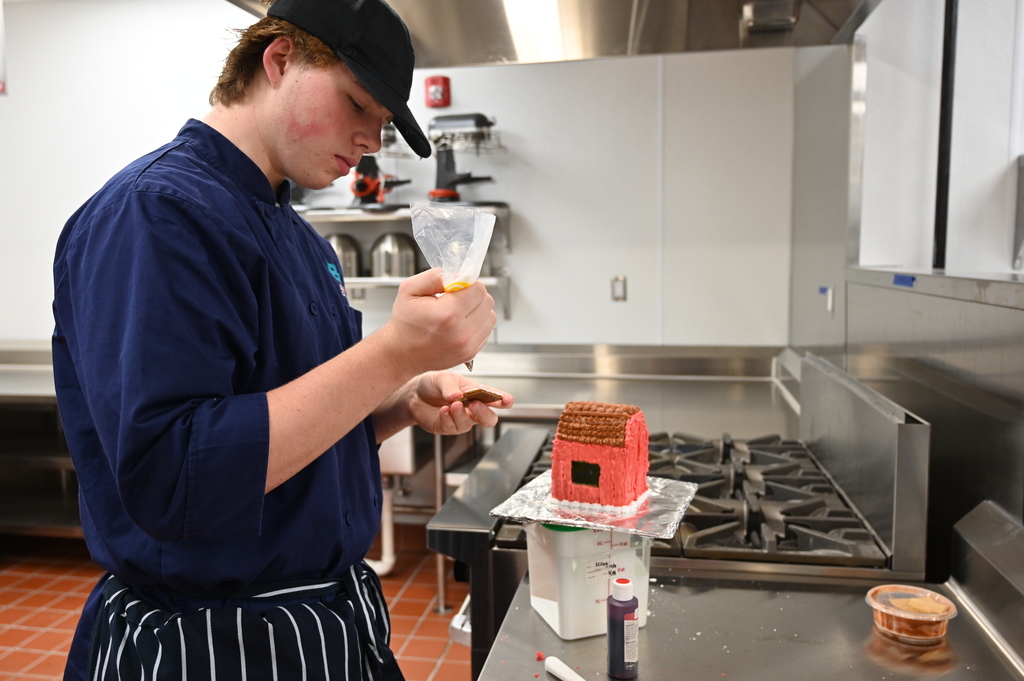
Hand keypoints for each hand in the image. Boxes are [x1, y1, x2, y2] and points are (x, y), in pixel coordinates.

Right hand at [373, 269, 495, 374]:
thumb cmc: (404, 323)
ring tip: (458, 312)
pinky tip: (460, 324)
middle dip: (473, 295)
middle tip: (456, 299)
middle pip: (487, 301)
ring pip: (490, 316)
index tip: (455, 287)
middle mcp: (462, 332)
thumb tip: (455, 275)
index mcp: (448, 314)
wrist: (401, 353)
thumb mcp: (409, 290)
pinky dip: (477, 324)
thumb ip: (433, 277)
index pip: (478, 289)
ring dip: (477, 310)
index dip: (467, 283)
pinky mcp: (471, 353)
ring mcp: (468, 346)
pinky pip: (486, 330)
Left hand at [408, 371, 514, 434]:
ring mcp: (461, 420)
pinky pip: (452, 427)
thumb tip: (457, 396)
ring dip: (461, 414)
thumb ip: (450, 386)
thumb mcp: (443, 378)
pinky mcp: (448, 428)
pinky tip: (443, 410)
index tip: (507, 401)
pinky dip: (448, 418)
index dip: (504, 400)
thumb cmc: (434, 384)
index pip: (495, 398)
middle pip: (489, 418)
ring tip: (453, 404)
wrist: (414, 394)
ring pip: (469, 424)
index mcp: (477, 393)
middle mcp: (472, 409)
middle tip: (474, 404)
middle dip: (484, 413)